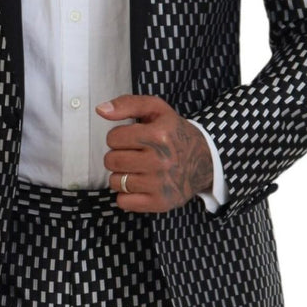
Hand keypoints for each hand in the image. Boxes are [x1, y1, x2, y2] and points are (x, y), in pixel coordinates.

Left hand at [97, 94, 213, 210]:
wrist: (204, 161)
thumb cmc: (174, 134)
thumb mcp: (157, 110)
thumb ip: (128, 104)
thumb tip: (101, 110)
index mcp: (159, 135)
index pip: (113, 138)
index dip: (118, 138)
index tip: (131, 139)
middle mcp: (160, 160)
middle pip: (111, 161)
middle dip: (118, 156)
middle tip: (133, 155)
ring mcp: (160, 184)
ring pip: (115, 182)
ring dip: (121, 176)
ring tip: (137, 170)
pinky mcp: (159, 202)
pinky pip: (123, 201)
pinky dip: (126, 195)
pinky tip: (139, 185)